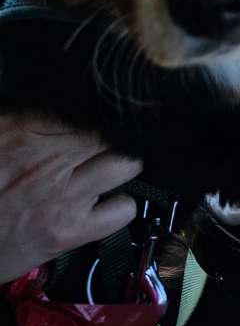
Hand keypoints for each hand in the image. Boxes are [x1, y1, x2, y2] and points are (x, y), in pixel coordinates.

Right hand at [0, 114, 141, 283]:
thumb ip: (29, 113)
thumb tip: (62, 92)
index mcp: (26, 128)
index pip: (90, 104)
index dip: (104, 106)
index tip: (107, 109)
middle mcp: (49, 159)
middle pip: (114, 130)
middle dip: (116, 132)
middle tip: (109, 139)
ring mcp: (63, 197)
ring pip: (127, 163)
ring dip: (122, 163)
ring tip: (109, 166)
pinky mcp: (68, 232)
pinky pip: (123, 210)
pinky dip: (121, 205)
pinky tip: (107, 201)